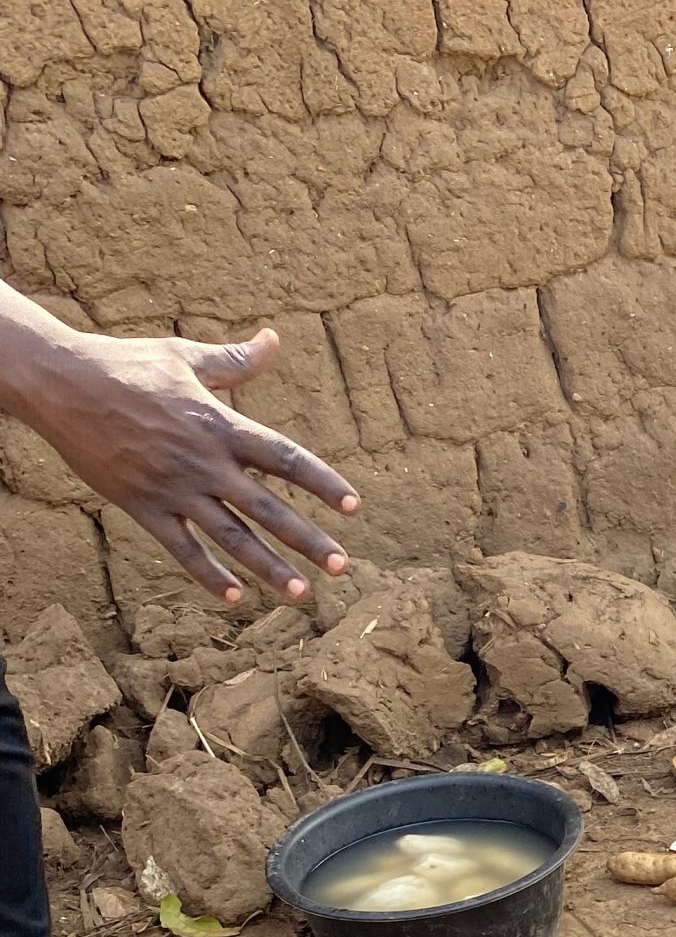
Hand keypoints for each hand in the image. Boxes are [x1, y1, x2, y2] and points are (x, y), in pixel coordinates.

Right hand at [15, 323, 357, 602]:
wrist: (61, 384)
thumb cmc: (127, 365)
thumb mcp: (185, 357)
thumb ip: (235, 360)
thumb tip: (274, 339)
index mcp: (220, 425)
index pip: (283, 458)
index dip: (321, 482)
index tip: (353, 506)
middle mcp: (204, 462)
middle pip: (267, 508)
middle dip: (307, 539)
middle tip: (342, 566)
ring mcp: (174, 488)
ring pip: (231, 538)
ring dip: (268, 569)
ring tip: (301, 594)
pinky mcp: (143, 506)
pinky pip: (181, 548)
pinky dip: (207, 575)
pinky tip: (234, 597)